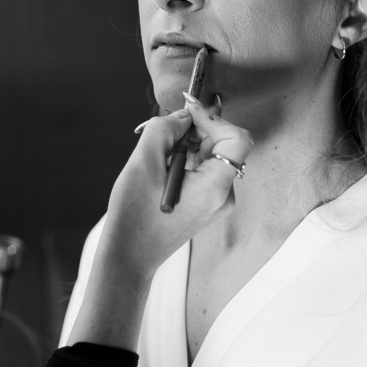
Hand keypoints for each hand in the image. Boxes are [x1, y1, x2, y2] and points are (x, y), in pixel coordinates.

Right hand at [99, 98, 253, 280]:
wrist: (130, 256)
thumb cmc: (134, 215)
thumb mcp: (144, 163)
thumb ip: (165, 130)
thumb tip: (184, 115)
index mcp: (215, 187)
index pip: (237, 139)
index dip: (214, 118)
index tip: (188, 110)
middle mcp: (224, 196)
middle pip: (225, 145)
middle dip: (198, 129)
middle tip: (168, 128)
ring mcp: (217, 202)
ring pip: (213, 156)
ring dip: (190, 143)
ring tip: (160, 152)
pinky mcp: (207, 204)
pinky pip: (205, 170)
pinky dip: (188, 158)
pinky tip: (165, 166)